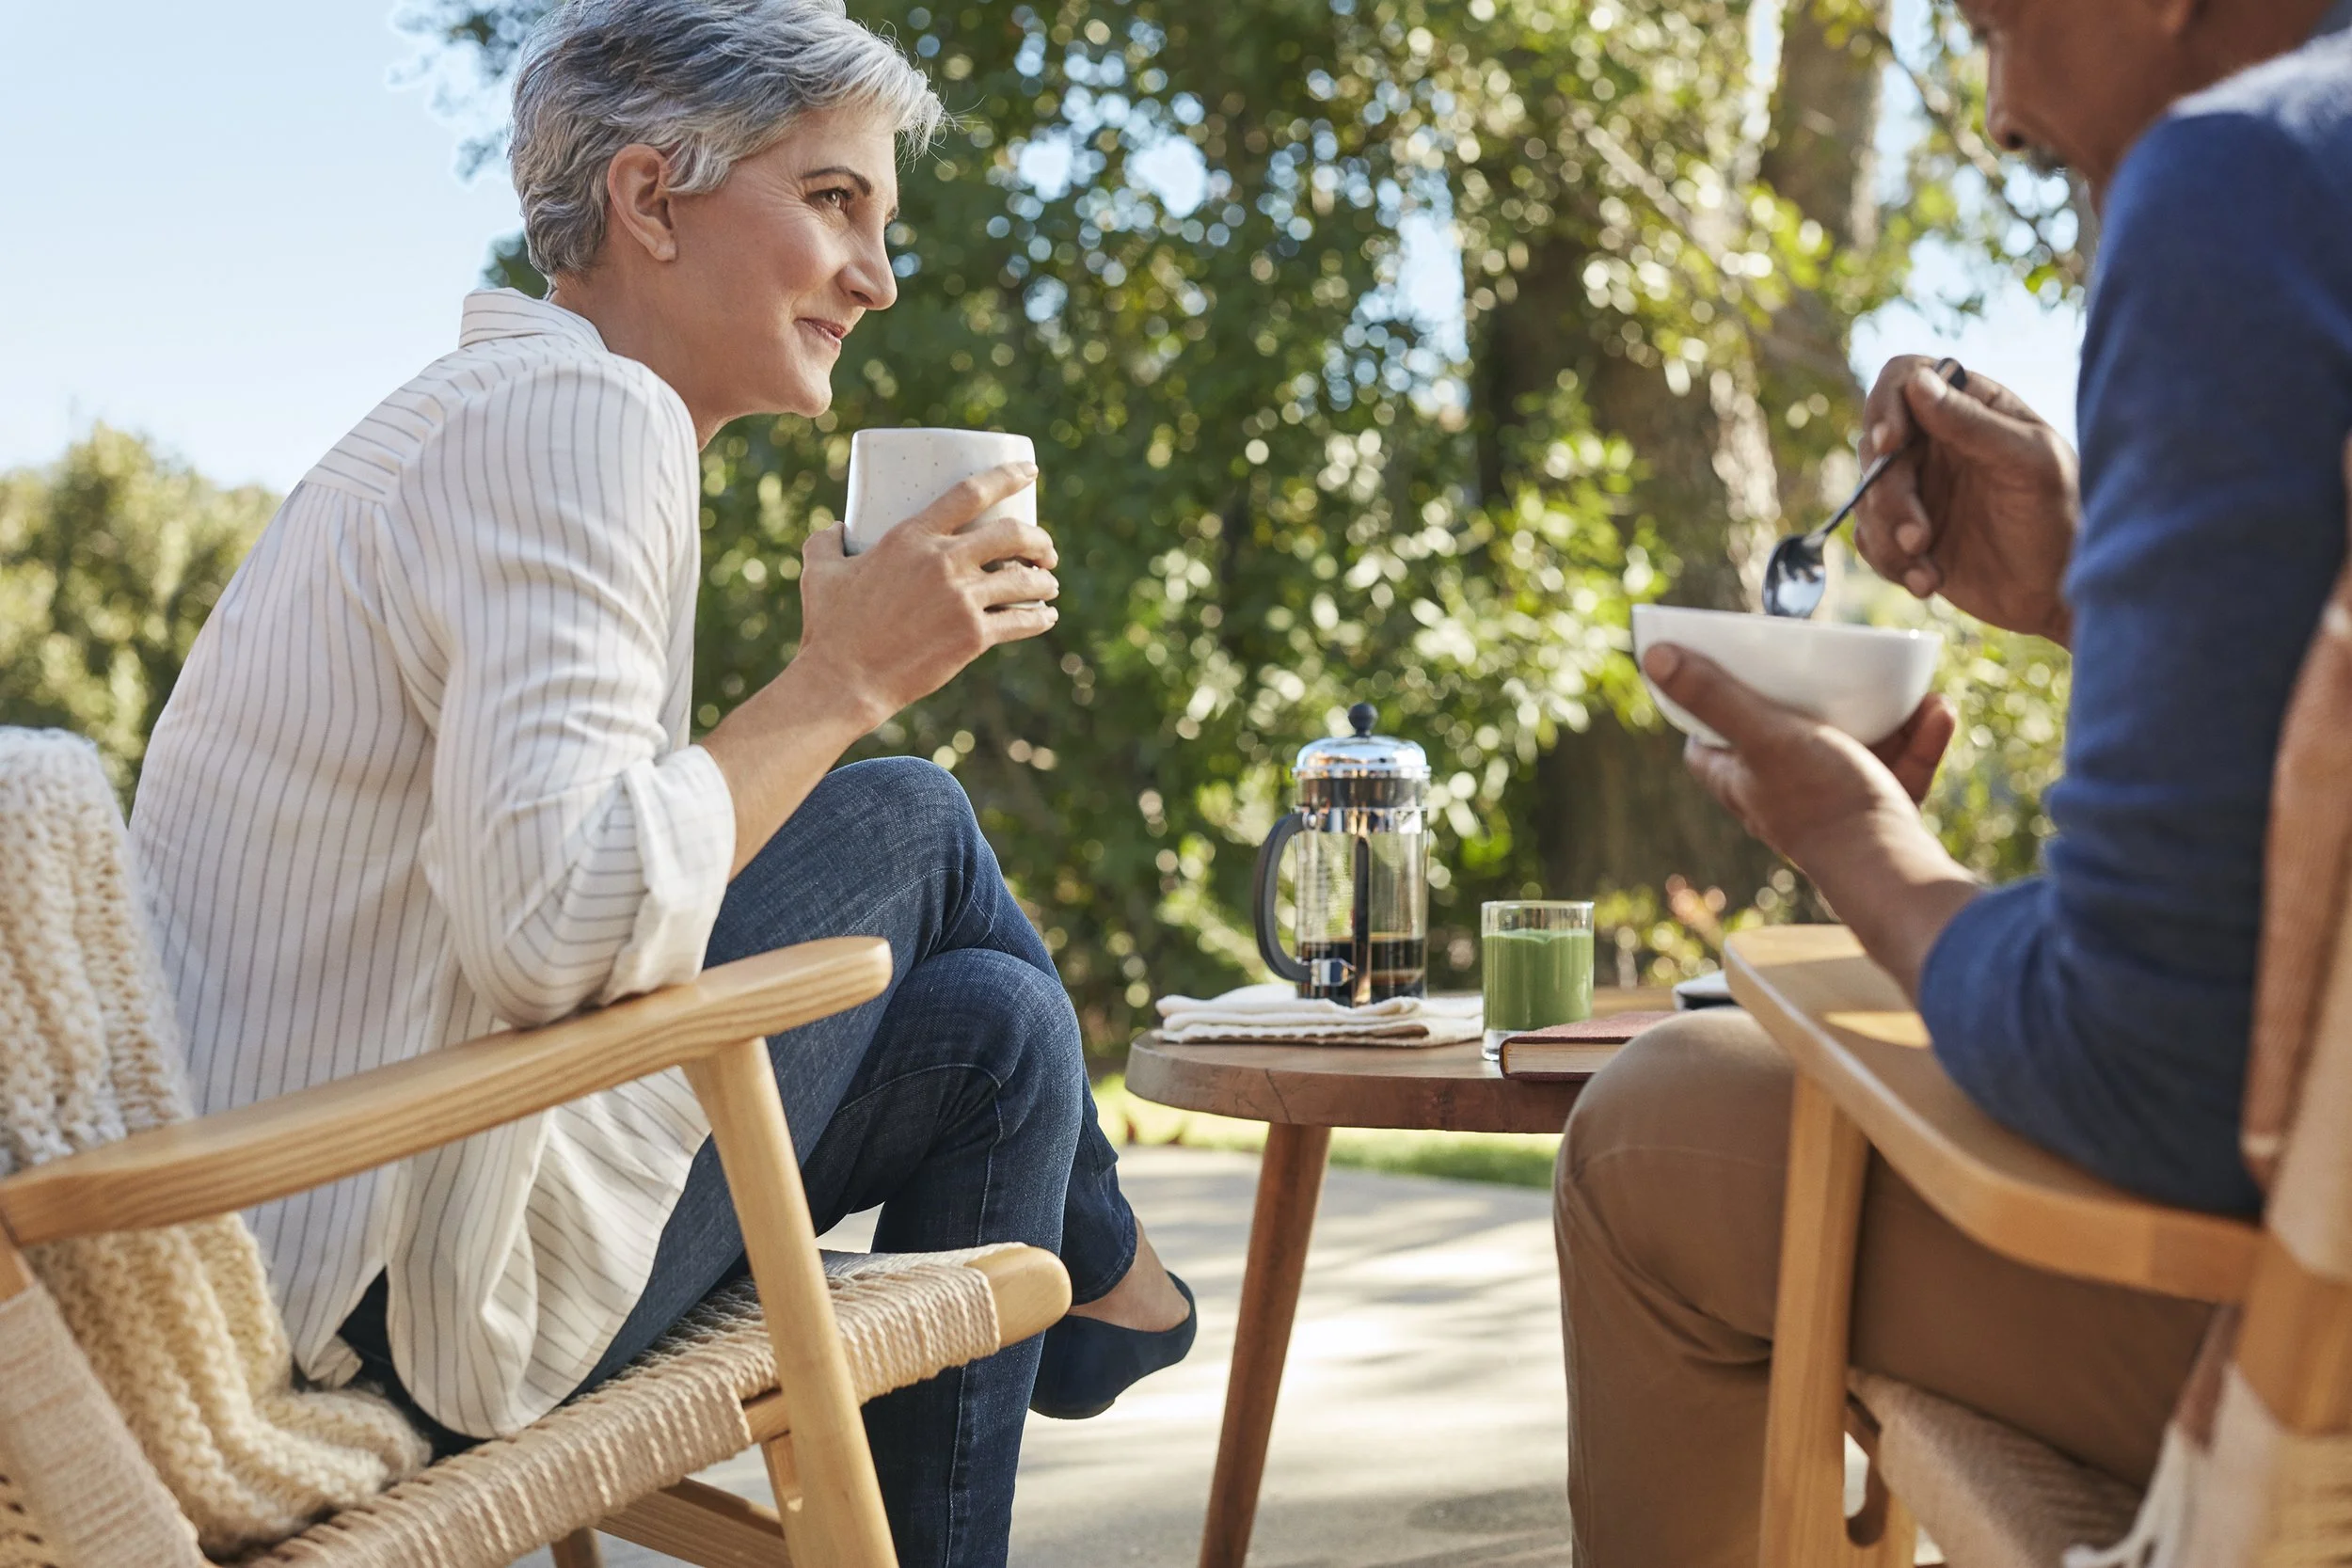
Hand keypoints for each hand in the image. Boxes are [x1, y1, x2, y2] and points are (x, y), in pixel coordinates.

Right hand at [792, 460, 1059, 725]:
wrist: (843, 681)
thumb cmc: (829, 627)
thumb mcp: (819, 571)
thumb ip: (825, 541)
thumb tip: (836, 527)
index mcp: (911, 536)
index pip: (971, 492)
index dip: (1007, 476)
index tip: (1030, 472)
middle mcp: (942, 561)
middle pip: (1012, 535)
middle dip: (1038, 539)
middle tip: (1044, 550)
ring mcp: (961, 599)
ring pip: (1024, 580)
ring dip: (1044, 580)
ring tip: (1048, 583)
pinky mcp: (973, 637)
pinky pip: (1022, 621)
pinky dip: (1040, 618)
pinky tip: (1047, 616)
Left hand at [1647, 641, 1977, 995]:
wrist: (1890, 869)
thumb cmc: (1822, 802)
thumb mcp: (1764, 736)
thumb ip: (1714, 696)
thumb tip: (1655, 657)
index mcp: (1741, 783)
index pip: (1705, 747)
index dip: (1707, 710)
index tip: (1722, 674)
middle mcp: (1780, 799)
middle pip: (1782, 740)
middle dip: (1812, 702)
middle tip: (1827, 668)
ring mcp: (1830, 809)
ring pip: (1852, 748)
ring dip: (1883, 715)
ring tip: (1906, 687)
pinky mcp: (1876, 817)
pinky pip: (1898, 768)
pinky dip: (1918, 740)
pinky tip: (1938, 711)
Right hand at [1851, 355, 2079, 646]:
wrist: (2058, 595)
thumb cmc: (2061, 519)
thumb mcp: (2029, 463)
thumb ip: (1974, 423)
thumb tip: (1918, 382)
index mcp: (1971, 408)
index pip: (1905, 378)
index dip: (1885, 406)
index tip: (1889, 446)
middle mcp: (1936, 442)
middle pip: (1874, 447)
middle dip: (1889, 496)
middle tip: (1919, 536)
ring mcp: (1918, 488)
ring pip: (1866, 497)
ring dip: (1888, 538)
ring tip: (1929, 571)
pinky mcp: (1904, 533)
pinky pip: (1868, 539)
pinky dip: (1890, 564)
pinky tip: (1928, 581)